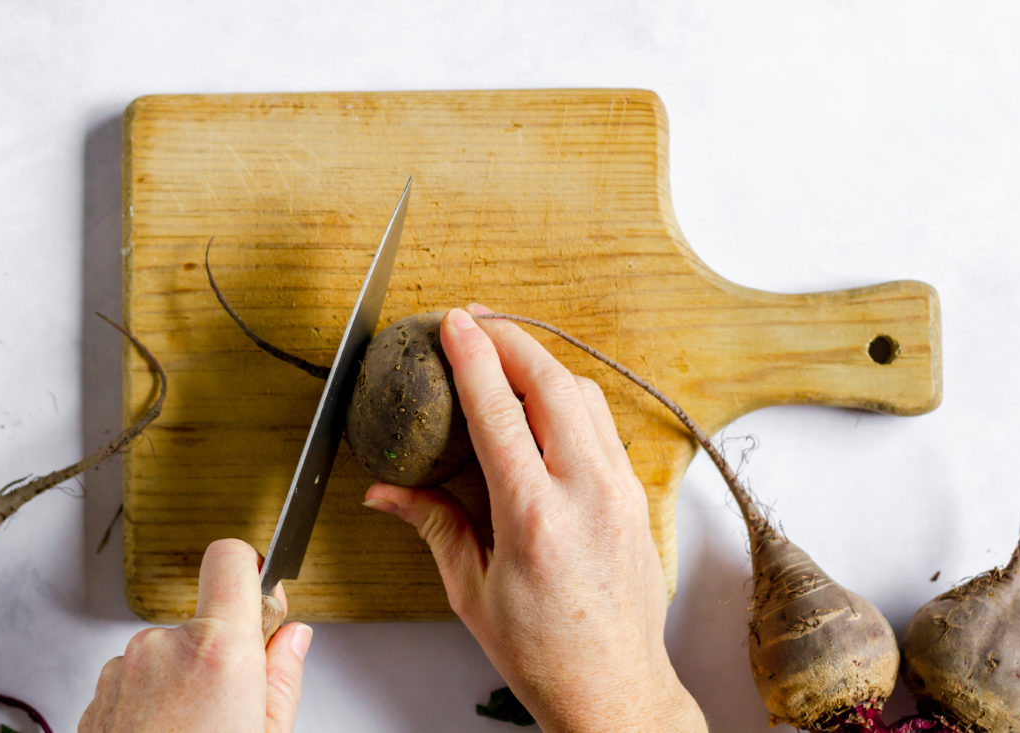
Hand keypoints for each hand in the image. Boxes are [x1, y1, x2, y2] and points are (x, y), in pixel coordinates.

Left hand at [80, 538, 312, 731]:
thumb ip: (283, 674)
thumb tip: (293, 637)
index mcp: (218, 647)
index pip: (231, 557)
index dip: (252, 569)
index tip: (262, 597)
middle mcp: (164, 646)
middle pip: (204, 617)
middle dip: (222, 650)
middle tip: (234, 704)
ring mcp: (123, 671)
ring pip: (168, 653)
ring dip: (183, 680)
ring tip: (196, 732)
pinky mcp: (97, 698)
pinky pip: (137, 680)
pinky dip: (153, 703)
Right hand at [363, 306, 706, 731]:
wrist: (614, 685)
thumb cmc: (542, 650)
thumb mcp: (471, 590)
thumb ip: (431, 524)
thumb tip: (383, 491)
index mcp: (534, 517)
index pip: (497, 411)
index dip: (472, 356)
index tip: (453, 323)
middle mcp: (586, 493)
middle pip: (552, 382)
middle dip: (512, 338)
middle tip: (477, 321)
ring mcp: (619, 490)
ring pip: (585, 395)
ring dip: (544, 362)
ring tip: (506, 352)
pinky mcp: (635, 495)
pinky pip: (603, 424)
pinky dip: (570, 396)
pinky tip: (544, 400)